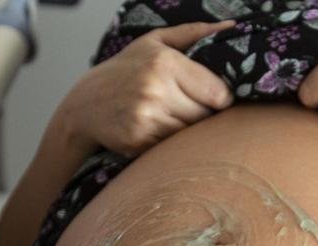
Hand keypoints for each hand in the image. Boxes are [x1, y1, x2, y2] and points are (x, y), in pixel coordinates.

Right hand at [58, 22, 234, 156]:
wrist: (85, 103)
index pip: (218, 93)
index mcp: (165, 63)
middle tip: (186, 105)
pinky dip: (170, 141)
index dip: (220, 98)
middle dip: (202, 113)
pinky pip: (173, 146)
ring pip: (191, 133)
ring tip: (169, 114)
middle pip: (206, 116)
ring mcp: (147, 118)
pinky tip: (156, 127)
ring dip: (186, 128)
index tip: (211, 97)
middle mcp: (156, 91)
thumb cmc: (127, 69)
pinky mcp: (139, 141)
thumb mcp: (155, 42)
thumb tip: (232, 27)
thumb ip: (195, 33)